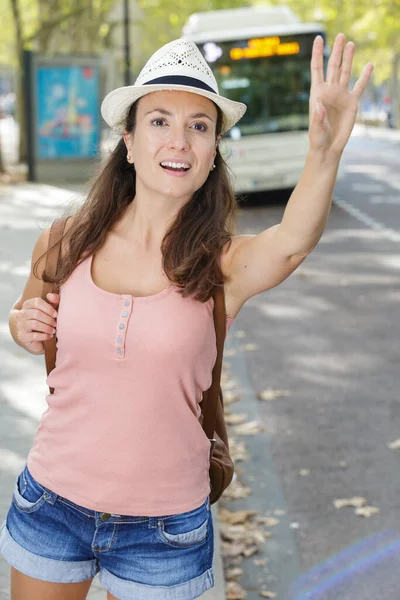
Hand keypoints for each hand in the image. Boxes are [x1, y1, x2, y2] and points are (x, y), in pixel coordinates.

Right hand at [16, 293, 58, 353]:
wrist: (36, 337)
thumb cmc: (45, 320)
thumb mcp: (50, 309)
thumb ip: (53, 300)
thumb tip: (51, 295)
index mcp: (27, 305)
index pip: (36, 302)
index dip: (48, 308)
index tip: (56, 314)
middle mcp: (21, 314)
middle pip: (36, 313)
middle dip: (49, 319)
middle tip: (55, 324)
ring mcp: (20, 325)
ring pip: (34, 324)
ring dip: (47, 328)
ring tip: (53, 330)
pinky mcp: (22, 336)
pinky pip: (34, 335)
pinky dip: (44, 336)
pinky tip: (49, 336)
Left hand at [309, 33, 373, 154]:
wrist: (328, 147)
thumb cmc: (318, 138)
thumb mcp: (316, 127)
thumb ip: (317, 116)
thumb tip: (318, 104)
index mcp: (317, 93)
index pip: (317, 69)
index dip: (318, 53)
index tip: (318, 38)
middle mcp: (329, 91)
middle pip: (333, 66)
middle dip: (337, 51)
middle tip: (341, 36)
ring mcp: (341, 95)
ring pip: (346, 72)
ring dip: (348, 58)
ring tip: (351, 44)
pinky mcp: (352, 102)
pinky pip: (359, 86)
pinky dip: (365, 76)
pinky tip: (370, 65)